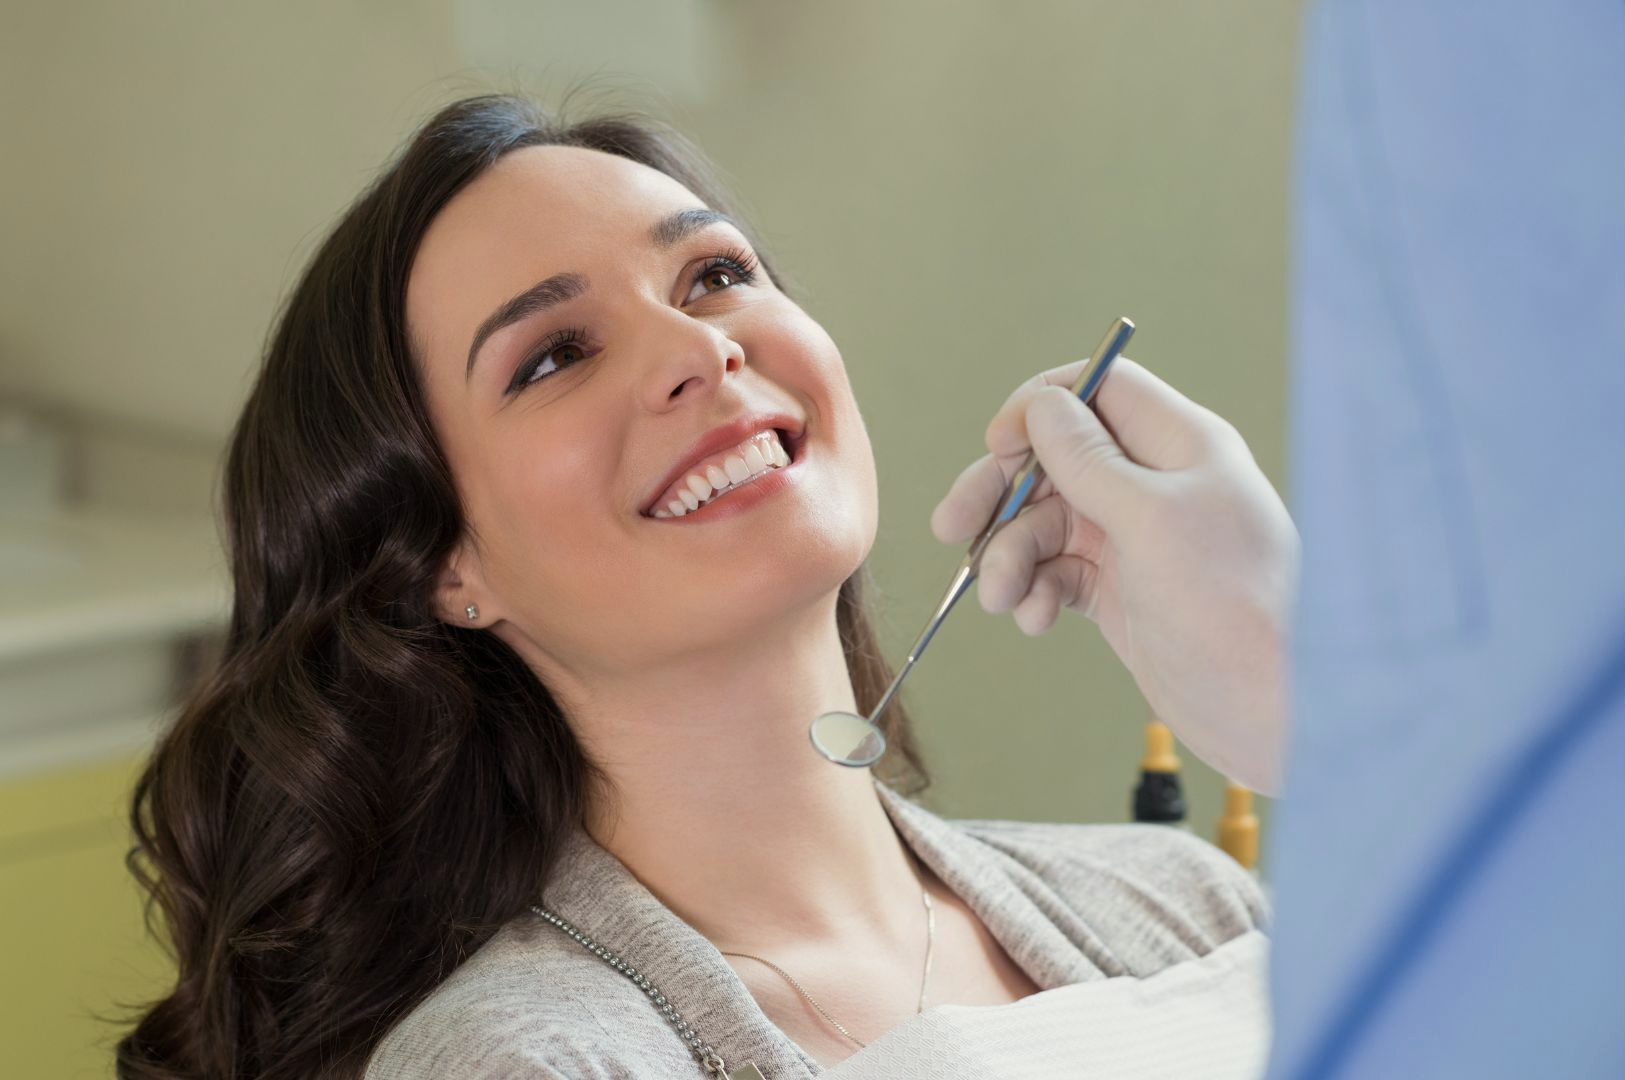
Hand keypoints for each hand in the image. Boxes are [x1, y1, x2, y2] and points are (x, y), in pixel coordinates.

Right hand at [930, 356, 1298, 794]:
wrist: (1268, 708)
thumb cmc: (1231, 604)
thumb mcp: (1150, 519)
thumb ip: (1088, 460)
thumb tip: (1041, 407)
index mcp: (1179, 445)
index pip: (1098, 391)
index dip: (1040, 409)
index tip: (998, 445)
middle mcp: (1155, 484)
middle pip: (1055, 460)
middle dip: (1001, 493)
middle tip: (952, 528)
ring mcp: (1136, 539)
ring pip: (1046, 524)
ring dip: (1011, 556)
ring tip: (1002, 599)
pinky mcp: (1121, 591)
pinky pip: (1056, 573)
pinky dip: (1036, 591)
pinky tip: (1036, 619)